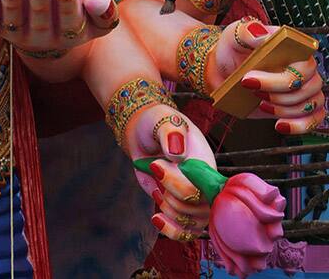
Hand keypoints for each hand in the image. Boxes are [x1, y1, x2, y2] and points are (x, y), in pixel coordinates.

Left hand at [0, 0, 118, 53]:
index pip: (70, 20)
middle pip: (40, 17)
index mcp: (70, 34)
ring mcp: (16, 35)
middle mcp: (42, 39)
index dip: (66, 0)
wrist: (44, 33)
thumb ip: (104, 9)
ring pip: (13, 18)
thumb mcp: (94, 16)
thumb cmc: (73, 13)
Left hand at [126, 104, 213, 241]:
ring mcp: (192, 197)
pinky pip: (185, 231)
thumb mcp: (163, 119)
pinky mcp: (178, 206)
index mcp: (206, 164)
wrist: (144, 133)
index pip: (206, 188)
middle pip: (199, 210)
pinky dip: (171, 230)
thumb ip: (172, 132)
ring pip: (193, 223)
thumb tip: (178, 154)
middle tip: (155, 170)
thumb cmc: (156, 123)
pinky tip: (156, 217)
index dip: (180, 185)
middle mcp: (203, 184)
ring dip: (169, 210)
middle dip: (171, 197)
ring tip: (157, 188)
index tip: (157, 166)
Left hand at [213, 19, 324, 133]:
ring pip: (311, 104)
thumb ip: (247, 31)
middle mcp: (302, 68)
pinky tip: (280, 125)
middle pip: (308, 86)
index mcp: (293, 48)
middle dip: (277, 93)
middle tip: (251, 89)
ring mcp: (302, 88)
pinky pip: (314, 119)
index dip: (282, 77)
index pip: (305, 64)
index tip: (251, 78)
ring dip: (283, 108)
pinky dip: (299, 125)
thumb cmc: (233, 50)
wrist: (223, 70)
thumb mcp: (235, 35)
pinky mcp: (298, 106)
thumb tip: (261, 33)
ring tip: (259, 101)